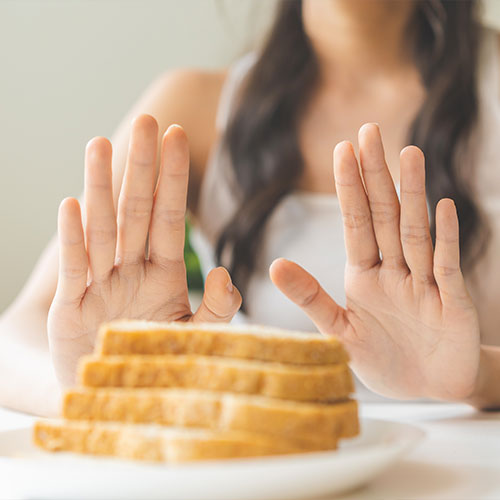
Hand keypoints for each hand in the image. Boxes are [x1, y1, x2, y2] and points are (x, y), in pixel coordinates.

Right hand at [48, 115, 240, 386]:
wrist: (121, 402)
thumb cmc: (159, 365)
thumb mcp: (196, 336)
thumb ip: (217, 308)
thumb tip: (226, 274)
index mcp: (162, 274)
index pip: (168, 217)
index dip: (173, 178)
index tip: (179, 136)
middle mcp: (129, 271)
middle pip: (137, 211)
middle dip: (142, 167)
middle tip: (148, 120)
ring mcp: (99, 286)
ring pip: (103, 228)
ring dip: (102, 187)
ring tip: (102, 144)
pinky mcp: (71, 310)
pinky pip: (76, 269)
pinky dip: (74, 239)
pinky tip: (73, 204)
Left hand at [271, 124, 479, 400]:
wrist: (428, 388)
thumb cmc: (383, 359)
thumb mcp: (340, 332)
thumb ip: (311, 298)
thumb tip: (274, 264)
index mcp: (364, 275)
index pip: (355, 223)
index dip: (349, 187)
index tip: (342, 149)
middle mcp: (394, 270)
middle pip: (383, 215)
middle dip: (375, 174)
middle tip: (368, 131)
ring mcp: (424, 282)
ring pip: (414, 231)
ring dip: (411, 194)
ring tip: (407, 153)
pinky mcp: (451, 301)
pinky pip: (446, 265)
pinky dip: (445, 238)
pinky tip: (442, 207)